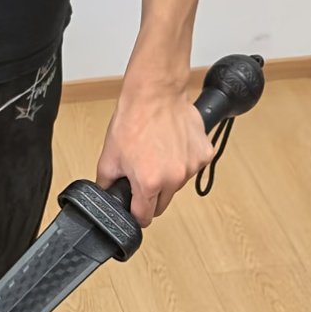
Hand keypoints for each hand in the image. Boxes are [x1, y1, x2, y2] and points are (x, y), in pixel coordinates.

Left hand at [96, 87, 213, 226]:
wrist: (155, 93)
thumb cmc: (133, 121)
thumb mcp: (108, 159)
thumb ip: (106, 185)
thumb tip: (106, 198)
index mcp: (149, 184)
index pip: (144, 218)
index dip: (135, 215)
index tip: (134, 208)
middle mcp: (174, 178)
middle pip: (162, 205)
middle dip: (151, 197)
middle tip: (142, 176)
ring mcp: (192, 166)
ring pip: (177, 186)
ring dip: (168, 179)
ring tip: (156, 156)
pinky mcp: (205, 154)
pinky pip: (191, 168)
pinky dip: (182, 162)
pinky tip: (172, 147)